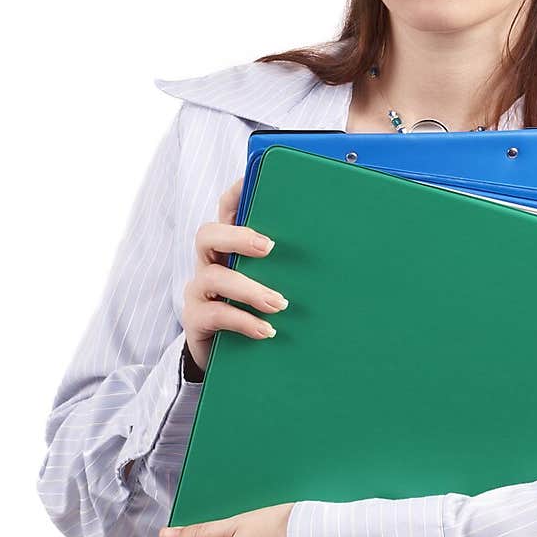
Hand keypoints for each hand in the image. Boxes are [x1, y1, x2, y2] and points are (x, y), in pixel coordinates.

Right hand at [182, 175, 289, 375]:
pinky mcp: (197, 321)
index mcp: (230, 247)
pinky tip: (266, 329)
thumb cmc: (259, 311)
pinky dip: (243, 321)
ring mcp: (200, 292)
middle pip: (208, 235)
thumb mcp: (277, 284)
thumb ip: (294, 265)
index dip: (235, 192)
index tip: (252, 178)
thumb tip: (340, 248)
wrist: (233, 358)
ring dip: (249, 288)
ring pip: (213, 277)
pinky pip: (214, 315)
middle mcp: (209, 263)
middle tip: (269, 247)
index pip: (226, 210)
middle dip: (238, 236)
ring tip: (279, 303)